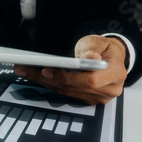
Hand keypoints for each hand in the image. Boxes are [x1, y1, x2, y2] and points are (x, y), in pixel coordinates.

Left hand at [13, 35, 127, 104]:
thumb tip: (90, 57)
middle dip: (46, 78)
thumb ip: (92, 49)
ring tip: (25, 71)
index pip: (89, 80)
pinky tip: (35, 77)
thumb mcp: (97, 41)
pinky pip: (65, 93)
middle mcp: (108, 90)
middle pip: (72, 88)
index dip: (67, 77)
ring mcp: (97, 97)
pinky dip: (49, 84)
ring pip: (66, 92)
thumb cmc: (103, 48)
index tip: (46, 71)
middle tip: (26, 69)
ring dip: (43, 82)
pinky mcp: (86, 99)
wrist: (109, 57)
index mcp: (115, 74)